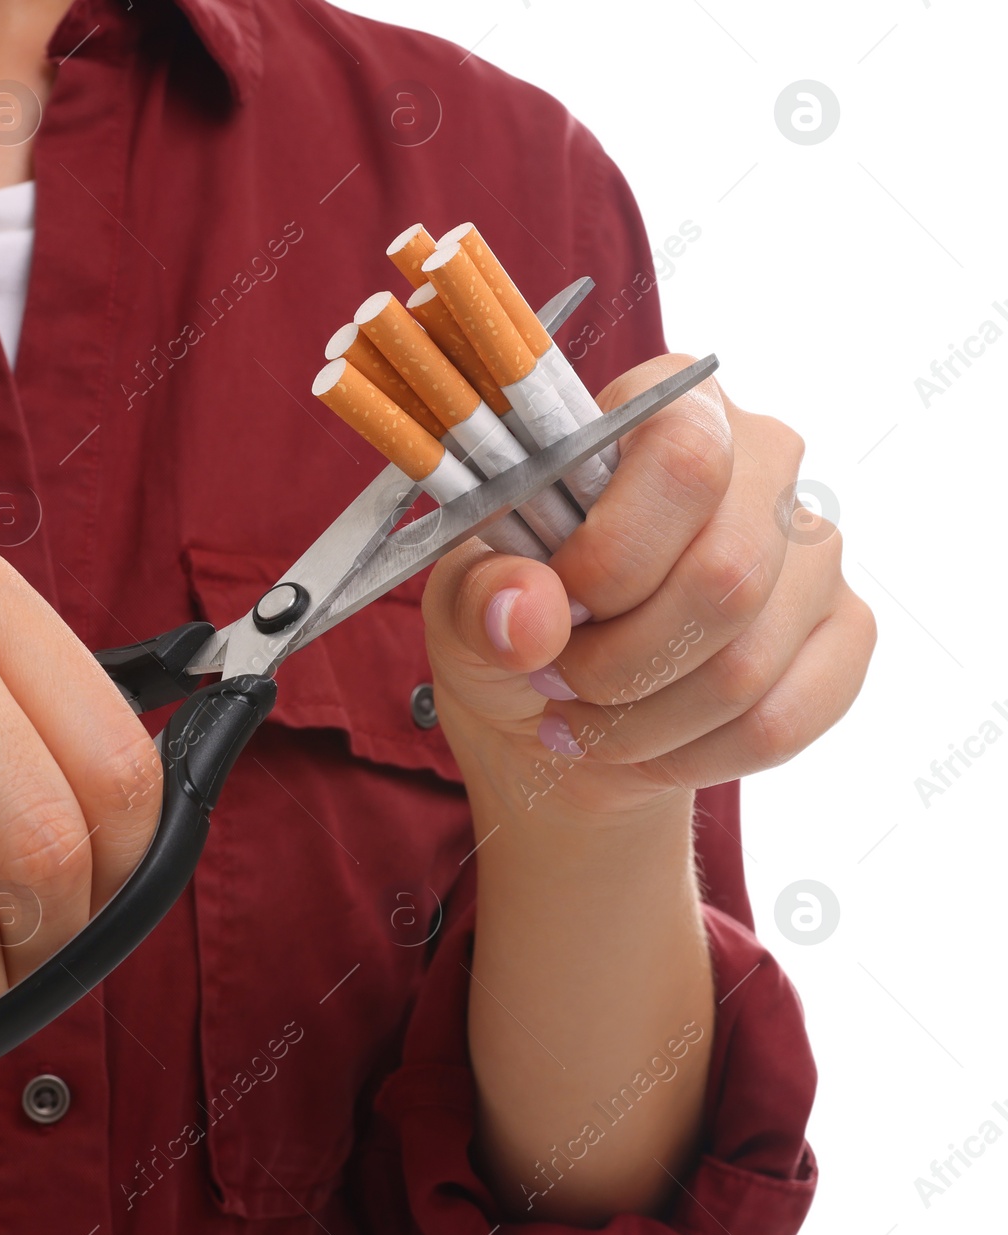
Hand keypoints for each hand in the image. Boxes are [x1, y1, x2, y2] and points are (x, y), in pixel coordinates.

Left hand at [421, 353, 876, 818]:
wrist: (554, 719)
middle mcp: (763, 461)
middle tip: (556, 679)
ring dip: (641, 720)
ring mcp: (814, 550)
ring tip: (583, 716)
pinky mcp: (843, 633)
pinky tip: (642, 745)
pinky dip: (691, 754)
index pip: (684, 459)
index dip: (611, 555)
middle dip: (618, 660)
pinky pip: (782, 720)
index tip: (554, 604)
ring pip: (747, 662)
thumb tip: (530, 614)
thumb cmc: (514, 628)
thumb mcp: (463, 605)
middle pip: (726, 572)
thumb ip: (481, 594)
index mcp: (668, 408)